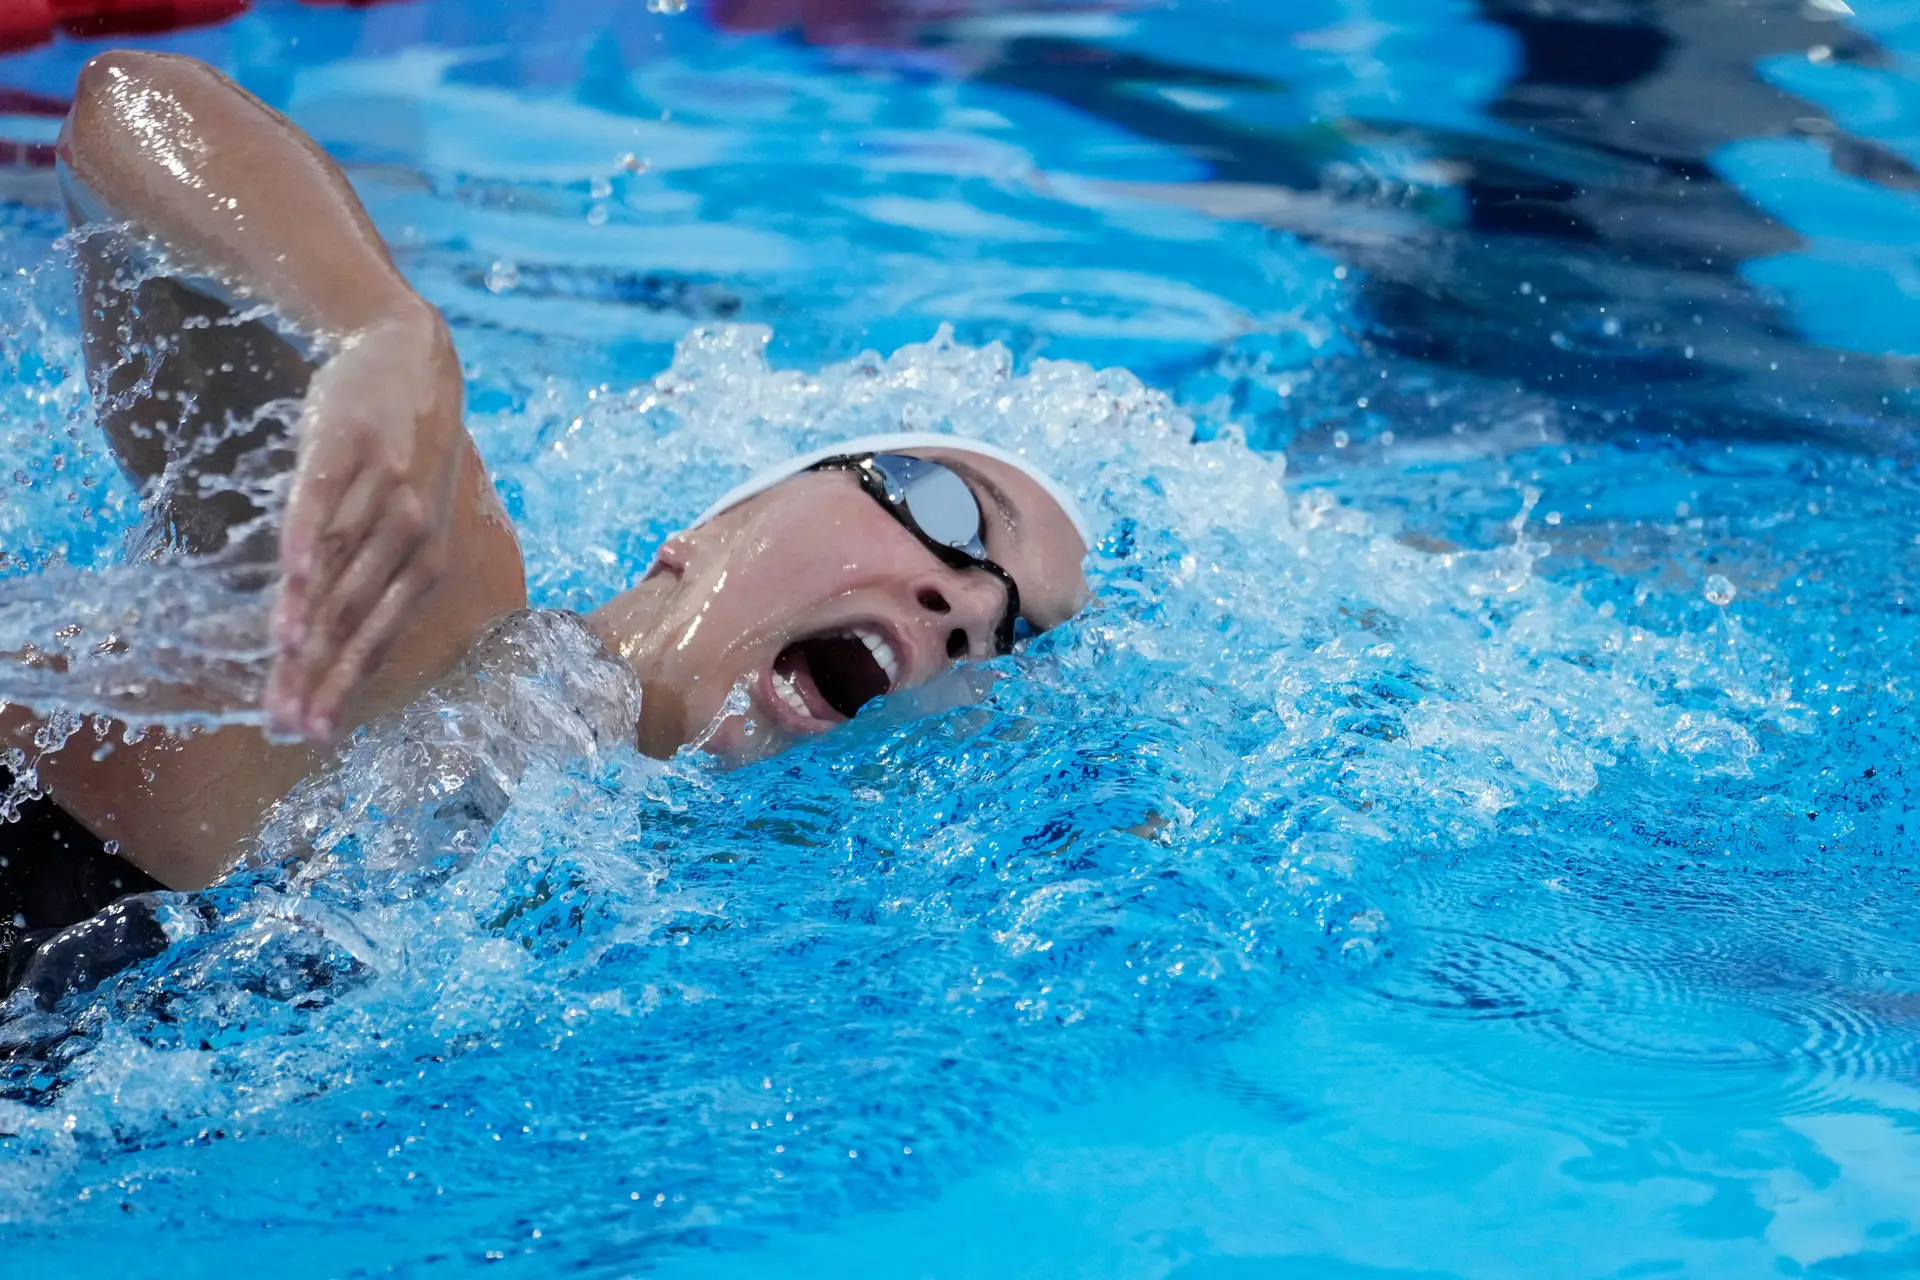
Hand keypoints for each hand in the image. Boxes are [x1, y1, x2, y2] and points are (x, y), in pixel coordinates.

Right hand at [264, 301, 461, 739]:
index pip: (375, 637)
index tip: (310, 733)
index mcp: (427, 563)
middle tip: (286, 722)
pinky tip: (291, 582)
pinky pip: (324, 503)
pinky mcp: (349, 448)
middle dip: (320, 673)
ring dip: (309, 619)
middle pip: (354, 615)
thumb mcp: (401, 521)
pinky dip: (306, 543)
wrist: (409, 357)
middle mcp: (411, 534)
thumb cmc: (398, 456)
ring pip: (338, 568)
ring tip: (282, 663)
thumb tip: (325, 643)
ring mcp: (383, 490)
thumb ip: (366, 578)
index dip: (340, 686)